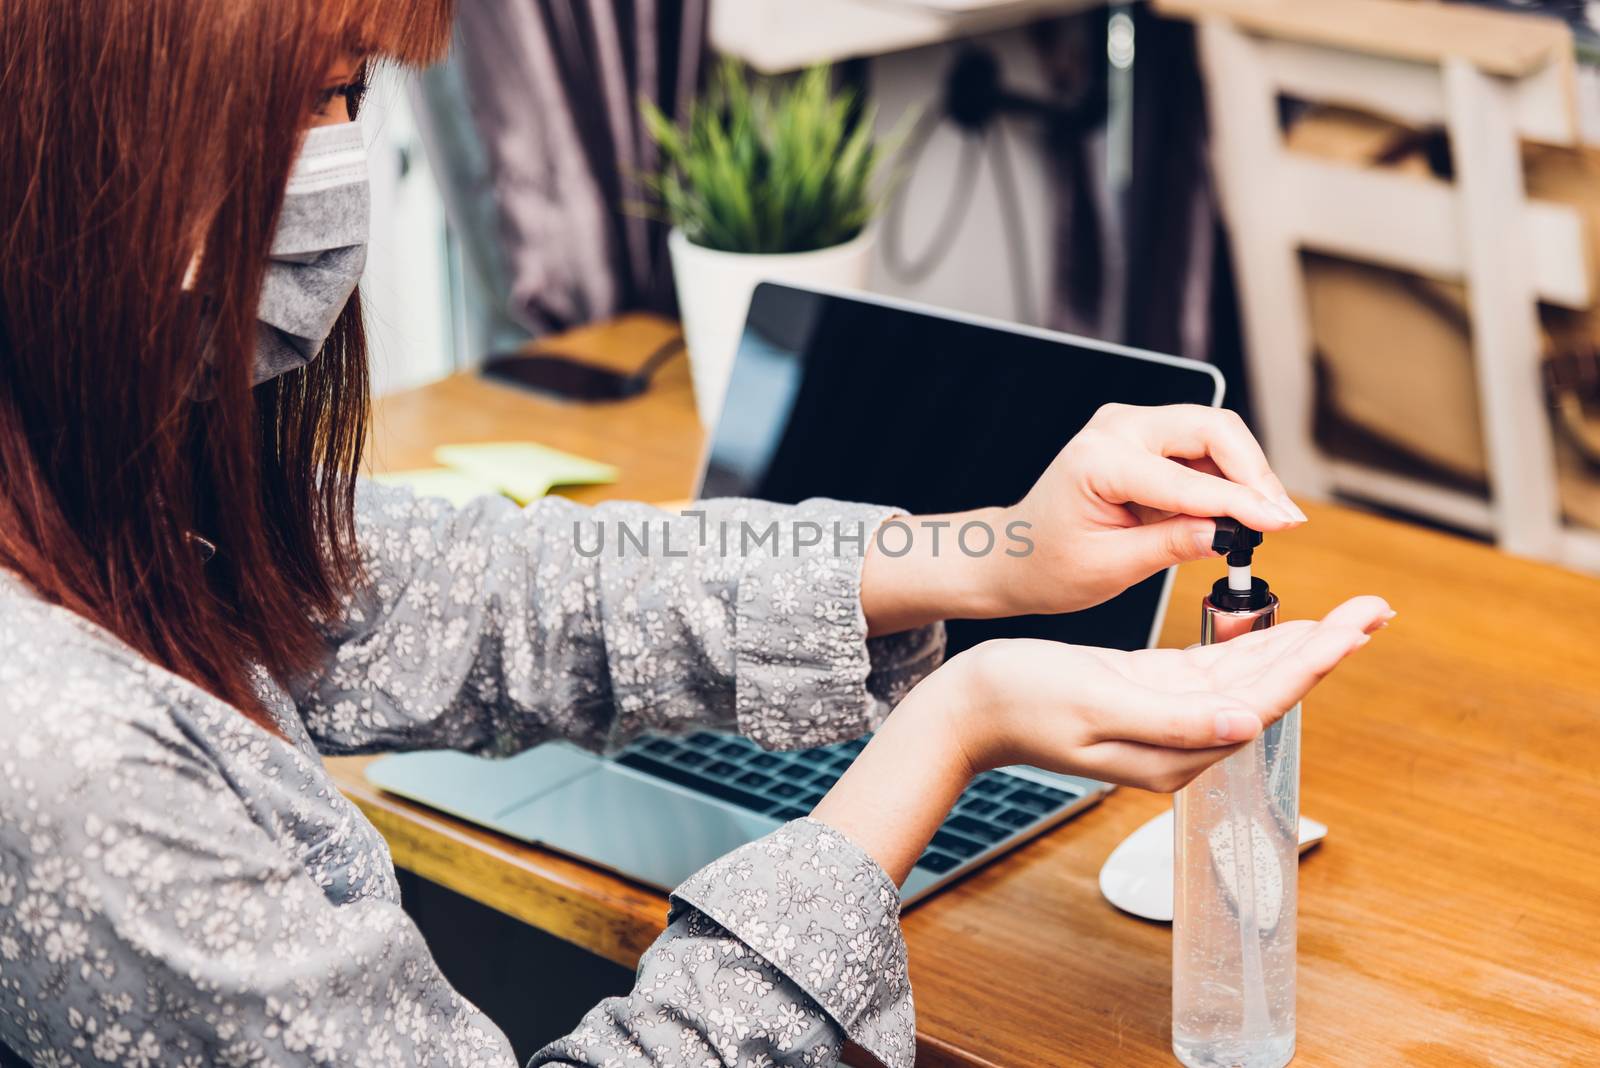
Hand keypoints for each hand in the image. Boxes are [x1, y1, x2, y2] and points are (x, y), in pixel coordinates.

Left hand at [860, 403, 1307, 634]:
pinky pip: (1201, 445)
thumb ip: (1172, 545)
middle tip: (1281, 520)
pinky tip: (1241, 511)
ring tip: (1265, 521)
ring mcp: (1129, 426)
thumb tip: (1231, 534)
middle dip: (1254, 473)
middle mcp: (1114, 428)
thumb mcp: (1110, 567)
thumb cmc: (1047, 564)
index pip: (1187, 479)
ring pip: (1214, 432)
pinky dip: (1228, 474)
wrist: (1014, 554)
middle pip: (1212, 428)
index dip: (1241, 502)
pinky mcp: (1143, 436)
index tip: (1281, 524)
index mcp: (1097, 460)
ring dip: (1247, 473)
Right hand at [949, 594, 1391, 790]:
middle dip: (1325, 647)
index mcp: (1171, 752)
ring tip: (1351, 615)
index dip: (1313, 661)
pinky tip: (1285, 629)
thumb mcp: (1093, 703)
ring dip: (1301, 643)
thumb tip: (1241, 722)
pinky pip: (1215, 667)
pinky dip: (1254, 644)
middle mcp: (1180, 741)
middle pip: (1268, 688)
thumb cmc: (1018, 703)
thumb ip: (1170, 719)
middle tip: (1376, 609)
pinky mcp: (1150, 693)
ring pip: (1250, 675)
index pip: (1260, 700)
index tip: (1356, 629)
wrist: (967, 710)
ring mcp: (1167, 717)